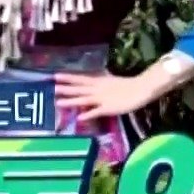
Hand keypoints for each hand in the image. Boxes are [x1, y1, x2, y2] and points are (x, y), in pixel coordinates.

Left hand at [52, 70, 175, 121]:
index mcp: (100, 81)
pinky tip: (79, 118)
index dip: (68, 77)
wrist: (141, 88)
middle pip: (79, 88)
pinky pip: (96, 112)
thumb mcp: (112, 81)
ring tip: (58, 102)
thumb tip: (94, 80)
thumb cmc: (129, 85)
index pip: (81, 79)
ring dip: (71, 101)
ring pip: (83, 100)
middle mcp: (98, 89)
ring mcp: (102, 99)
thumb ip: (102, 82)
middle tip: (51, 86)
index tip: (55, 75)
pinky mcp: (108, 108)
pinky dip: (88, 114)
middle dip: (65, 87)